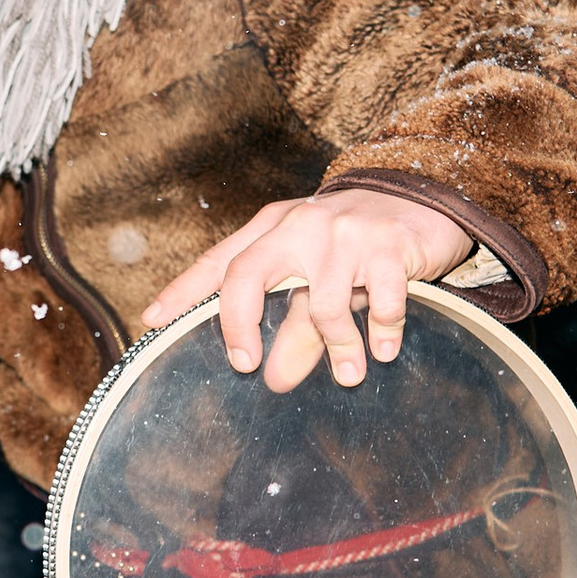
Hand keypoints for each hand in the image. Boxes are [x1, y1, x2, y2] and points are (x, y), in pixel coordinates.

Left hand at [141, 189, 473, 392]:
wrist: (422, 196)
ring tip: (349, 376)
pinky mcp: (389, 245)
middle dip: (239, 325)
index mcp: (273, 228)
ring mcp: (344, 233)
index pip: (220, 262)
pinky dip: (382, 330)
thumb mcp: (319, 277)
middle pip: (248, 274)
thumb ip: (294, 326)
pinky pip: (381, 300)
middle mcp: (300, 226)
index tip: (153, 320)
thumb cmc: (356, 242)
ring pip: (323, 304)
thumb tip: (274, 381)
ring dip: (337, 348)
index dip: (183, 291)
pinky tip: (384, 350)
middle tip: (245, 367)